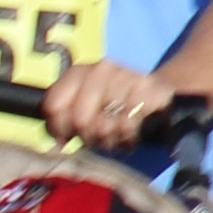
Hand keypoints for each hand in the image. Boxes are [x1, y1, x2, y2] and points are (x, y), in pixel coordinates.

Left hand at [44, 53, 191, 150]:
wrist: (158, 99)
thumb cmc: (113, 111)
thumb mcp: (85, 112)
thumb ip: (64, 122)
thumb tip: (57, 145)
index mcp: (78, 72)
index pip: (54, 105)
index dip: (60, 128)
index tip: (70, 135)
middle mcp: (101, 68)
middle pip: (80, 118)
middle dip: (89, 137)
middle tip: (99, 139)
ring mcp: (127, 75)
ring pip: (105, 124)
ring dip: (110, 139)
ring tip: (116, 135)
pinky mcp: (150, 88)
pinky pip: (129, 125)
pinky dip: (128, 137)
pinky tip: (130, 134)